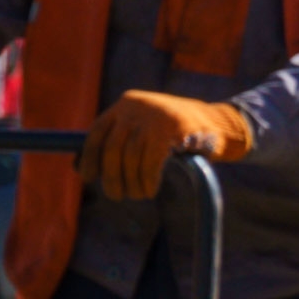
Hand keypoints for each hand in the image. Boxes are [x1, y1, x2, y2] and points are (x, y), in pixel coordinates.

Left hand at [85, 88, 256, 200]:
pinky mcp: (173, 128)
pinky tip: (150, 189)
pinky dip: (147, 179)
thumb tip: (78, 167)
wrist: (219, 123)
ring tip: (137, 194)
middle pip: (112, 148)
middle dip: (111, 176)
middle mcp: (136, 105)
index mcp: (125, 104)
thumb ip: (117, 141)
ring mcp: (155, 115)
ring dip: (131, 181)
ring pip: (131, 157)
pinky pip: (150, 161)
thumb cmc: (175, 133)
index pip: (96, 132)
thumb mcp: (142, 130)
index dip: (89, 157)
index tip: (88, 177)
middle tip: (115, 195)